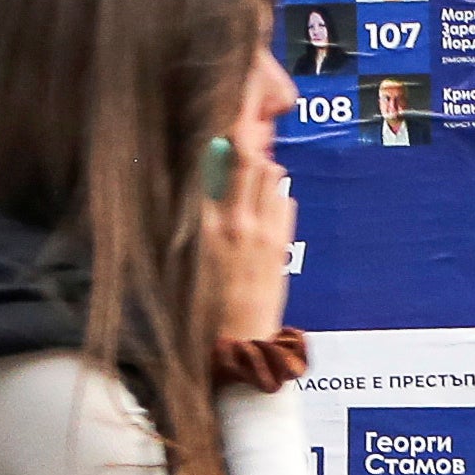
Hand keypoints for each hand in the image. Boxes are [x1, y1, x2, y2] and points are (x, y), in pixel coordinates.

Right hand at [209, 137, 295, 345]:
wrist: (237, 337)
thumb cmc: (204, 301)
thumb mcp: (190, 256)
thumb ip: (199, 217)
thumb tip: (205, 185)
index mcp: (204, 225)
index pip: (212, 168)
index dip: (220, 147)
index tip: (221, 137)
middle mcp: (235, 222)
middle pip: (248, 163)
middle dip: (248, 152)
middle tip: (244, 153)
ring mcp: (262, 231)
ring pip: (271, 178)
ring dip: (264, 172)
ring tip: (254, 180)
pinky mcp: (281, 243)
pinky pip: (284, 203)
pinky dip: (277, 196)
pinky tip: (267, 206)